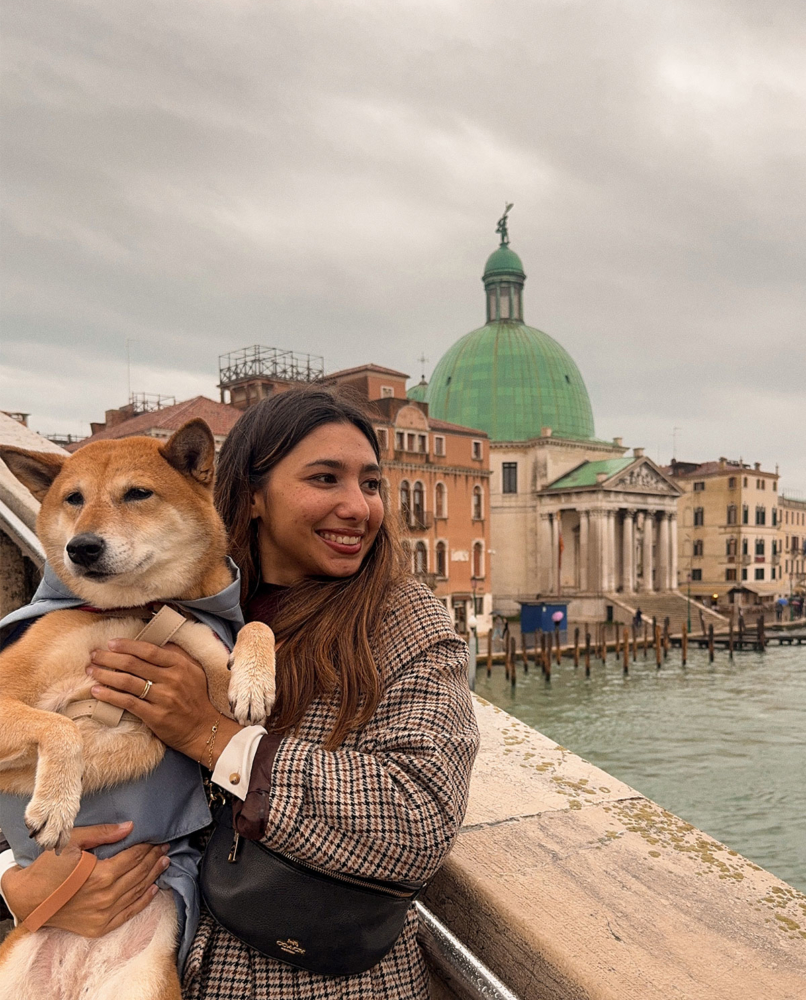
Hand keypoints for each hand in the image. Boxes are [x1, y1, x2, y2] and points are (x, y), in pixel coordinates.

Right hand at [1, 822, 168, 935]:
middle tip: (164, 848)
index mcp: (101, 875)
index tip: (157, 839)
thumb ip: (102, 833)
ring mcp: (103, 915)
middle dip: (154, 859)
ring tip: (164, 863)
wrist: (27, 899)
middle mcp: (106, 897)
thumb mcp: (72, 841)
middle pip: (138, 874)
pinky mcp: (98, 928)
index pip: (134, 857)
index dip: (147, 847)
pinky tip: (153, 890)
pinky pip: (128, 914)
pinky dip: (143, 901)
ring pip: (137, 892)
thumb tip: (130, 827)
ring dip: (153, 876)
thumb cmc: (48, 868)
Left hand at [86, 639, 240, 765]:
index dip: (127, 645)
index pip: (148, 650)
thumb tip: (156, 641)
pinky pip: (128, 702)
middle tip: (94, 655)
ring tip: (91, 671)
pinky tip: (97, 691)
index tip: (111, 643)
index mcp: (179, 665)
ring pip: (127, 682)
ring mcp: (163, 698)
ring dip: (105, 675)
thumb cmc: (196, 697)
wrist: (204, 728)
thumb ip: (176, 655)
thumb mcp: (193, 670)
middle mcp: (171, 679)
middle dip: (109, 658)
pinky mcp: (155, 716)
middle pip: (133, 664)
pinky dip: (110, 696)